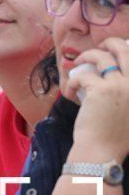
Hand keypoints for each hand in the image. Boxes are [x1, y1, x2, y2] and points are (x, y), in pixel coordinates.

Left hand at [66, 38, 128, 160]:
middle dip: (110, 42)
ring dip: (87, 55)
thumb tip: (122, 80)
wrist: (102, 151)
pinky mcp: (99, 89)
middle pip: (124, 49)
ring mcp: (120, 85)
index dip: (127, 49)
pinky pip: (83, 75)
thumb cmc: (115, 136)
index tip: (117, 51)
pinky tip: (70, 92)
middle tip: (100, 47)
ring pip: (101, 56)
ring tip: (78, 62)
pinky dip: (73, 81)